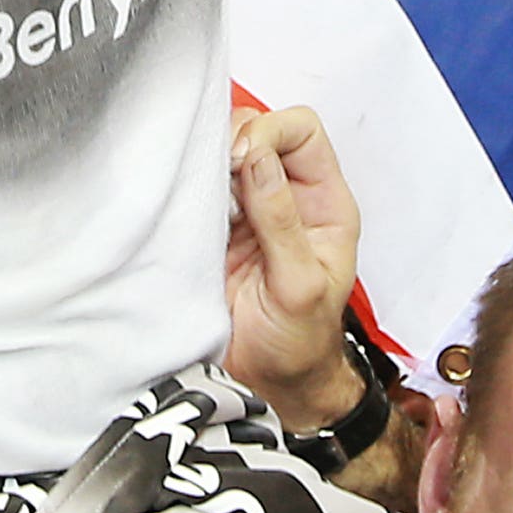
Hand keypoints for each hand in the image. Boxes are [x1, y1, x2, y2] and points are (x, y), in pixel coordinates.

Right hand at [221, 104, 365, 431]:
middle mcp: (289, 197)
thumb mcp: (299, 285)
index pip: (303, 131)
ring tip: (201, 195)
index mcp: (325, 203)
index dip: (271, 132)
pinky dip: (190, 186)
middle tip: (217, 177)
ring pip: (226, 153)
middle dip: (235, 142)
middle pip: (262, 130)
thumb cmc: (299, 343)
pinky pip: (200, 187)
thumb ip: (281, 221)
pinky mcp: (216, 227)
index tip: (243, 160)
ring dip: (209, 164)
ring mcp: (250, 210)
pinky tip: (187, 206)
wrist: (270, 383)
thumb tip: (258, 157)